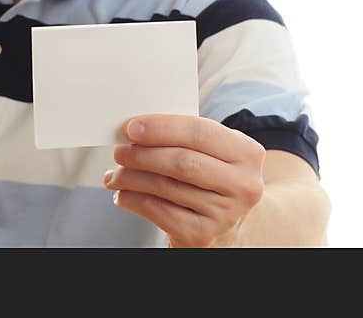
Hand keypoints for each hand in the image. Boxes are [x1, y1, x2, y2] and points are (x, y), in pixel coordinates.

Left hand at [104, 114, 265, 246]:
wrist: (231, 223)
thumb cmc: (213, 178)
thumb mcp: (214, 153)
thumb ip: (186, 137)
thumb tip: (136, 130)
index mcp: (247, 154)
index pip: (200, 132)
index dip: (162, 128)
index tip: (131, 127)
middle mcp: (243, 185)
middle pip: (182, 161)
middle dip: (143, 154)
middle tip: (120, 151)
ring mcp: (225, 213)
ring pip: (165, 187)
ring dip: (131, 177)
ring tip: (115, 173)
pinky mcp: (202, 235)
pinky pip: (158, 211)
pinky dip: (133, 199)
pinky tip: (123, 193)